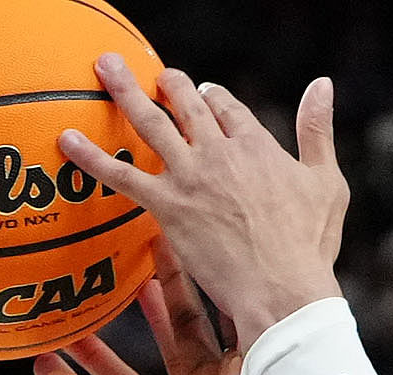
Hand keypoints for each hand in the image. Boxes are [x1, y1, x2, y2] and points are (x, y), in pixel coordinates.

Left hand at [62, 61, 347, 336]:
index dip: (214, 99)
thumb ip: (318, 130)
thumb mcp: (326, 182)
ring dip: (126, 90)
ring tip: (105, 67)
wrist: (282, 288)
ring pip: (152, 122)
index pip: (228, 109)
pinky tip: (66, 139)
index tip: (204, 94)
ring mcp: (191, 176)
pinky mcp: (168, 206)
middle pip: (188, 105)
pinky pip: (122, 174)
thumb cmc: (310, 246)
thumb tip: (323, 84)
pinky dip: (92, 156)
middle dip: (170, 84)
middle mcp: (220, 151)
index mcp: (258, 144)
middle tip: (154, 74)